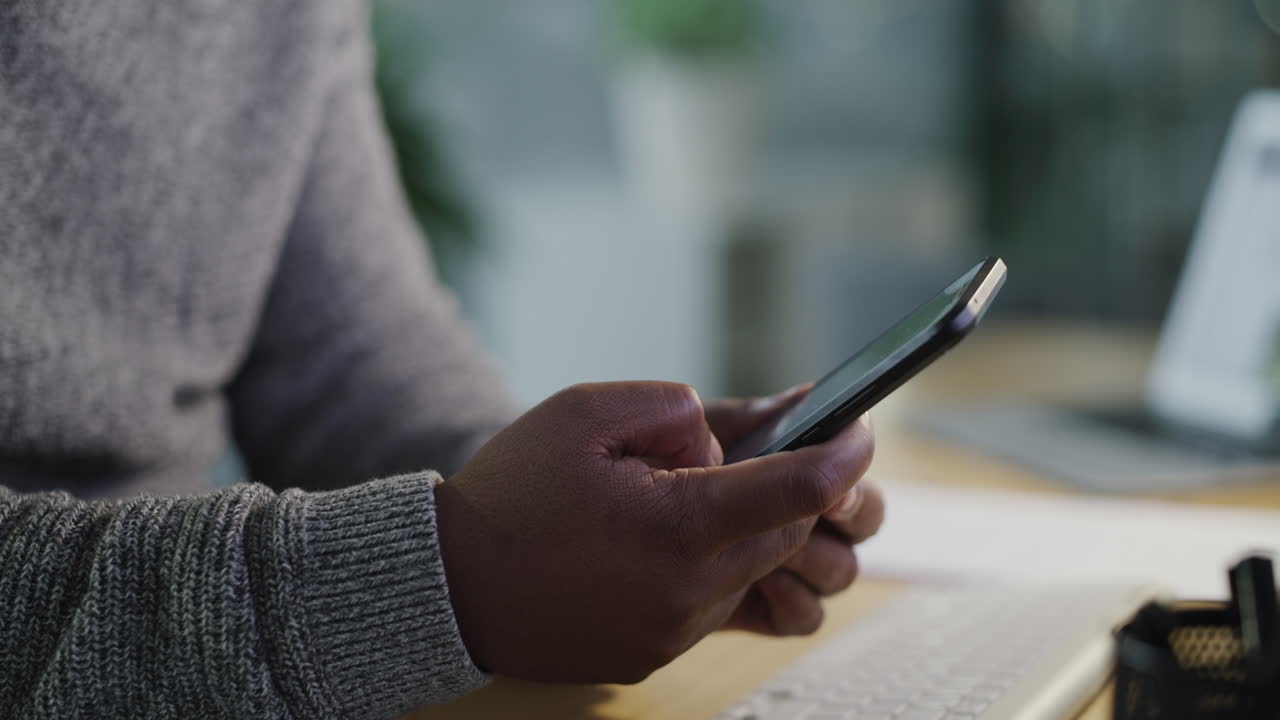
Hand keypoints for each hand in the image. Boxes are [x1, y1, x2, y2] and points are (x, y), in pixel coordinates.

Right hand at [434, 381, 873, 683]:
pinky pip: (714, 604)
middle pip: (785, 533)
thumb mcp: (586, 414)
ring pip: (752, 569)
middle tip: (744, 452)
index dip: (840, 456)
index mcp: (676, 527)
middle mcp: (688, 592)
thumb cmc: (509, 493)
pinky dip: (708, 565)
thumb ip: (674, 408)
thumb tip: (729, 435)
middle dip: (785, 488)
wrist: (447, 586)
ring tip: (675, 500)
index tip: (860, 431)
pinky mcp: (654, 655)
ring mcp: (673, 632)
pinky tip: (654, 543)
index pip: (794, 491)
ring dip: (741, 529)